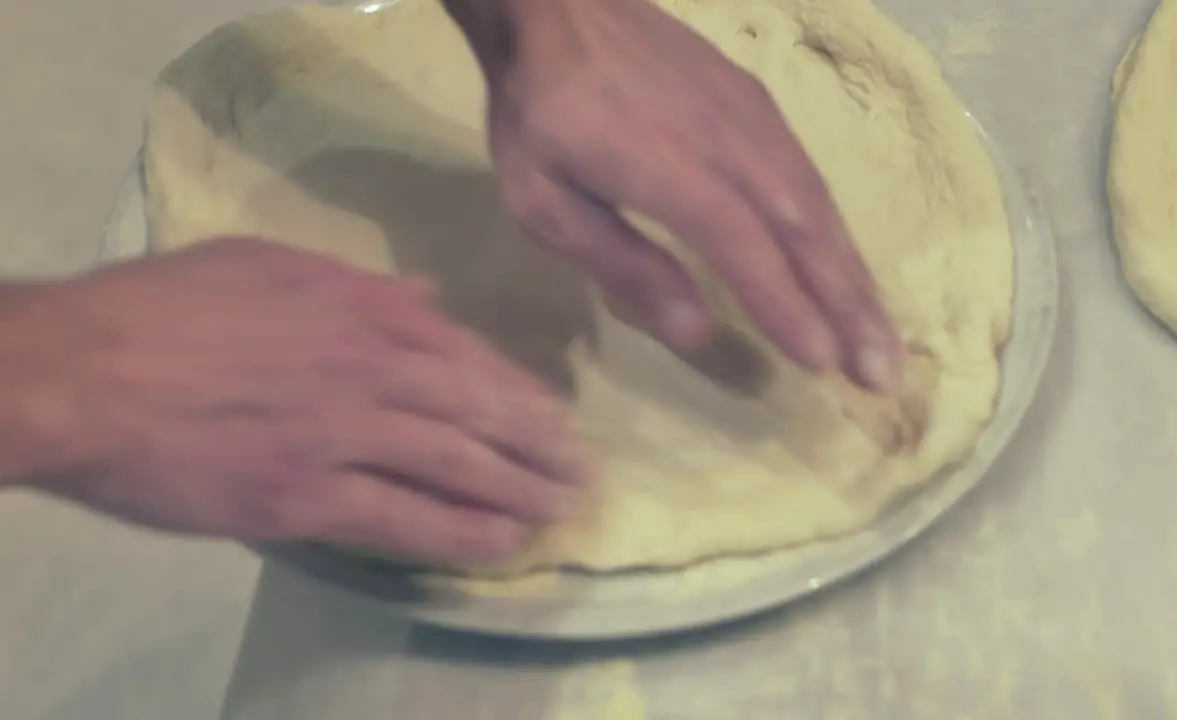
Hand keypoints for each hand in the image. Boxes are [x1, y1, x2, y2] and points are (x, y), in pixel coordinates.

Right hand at [4, 237, 588, 564]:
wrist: (80, 371)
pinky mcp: (305, 497)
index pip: (465, 353)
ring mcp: (343, 435)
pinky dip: (462, 532)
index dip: (516, 391)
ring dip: (521, 489)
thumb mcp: (267, 265)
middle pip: (479, 410)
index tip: (551, 415)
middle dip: (539, 444)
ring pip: (458, 465)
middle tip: (583, 470)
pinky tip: (505, 542)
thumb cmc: (162, 308)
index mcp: (362, 307)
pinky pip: (404, 518)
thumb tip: (425, 297)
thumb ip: (357, 284)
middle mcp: (370, 369)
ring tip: (563, 507)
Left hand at [450, 0, 902, 390]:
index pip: (744, 246)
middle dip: (848, 306)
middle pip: (803, 230)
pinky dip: (834, 231)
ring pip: (817, 204)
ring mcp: (751, 118)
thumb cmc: (538, 113)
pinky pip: (808, 176)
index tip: (825, 363)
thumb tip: (695, 331)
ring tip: (878, 335)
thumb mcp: (545, 201)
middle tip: (880, 373)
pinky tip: (843, 266)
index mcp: (668, 168)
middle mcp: (728, 142)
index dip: (787, 306)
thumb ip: (621, 262)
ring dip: (852, 274)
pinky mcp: (758, 105)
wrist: (558, 6)